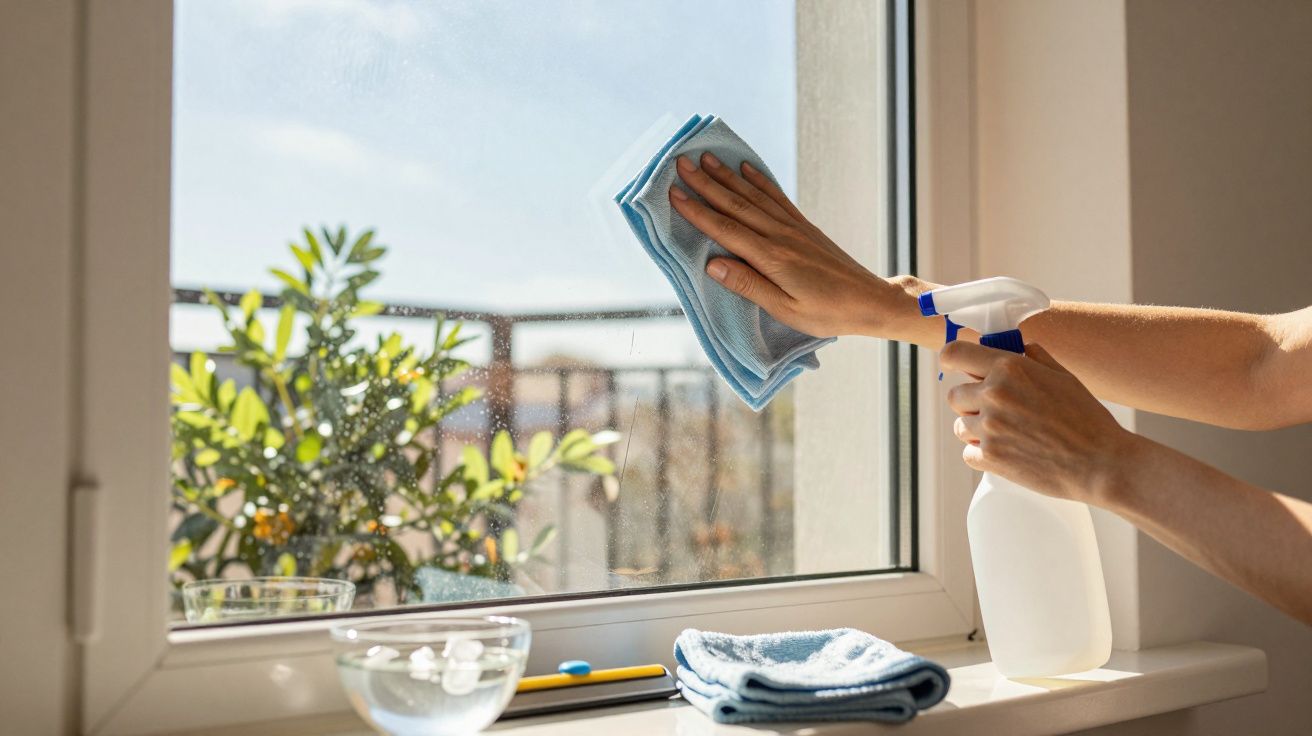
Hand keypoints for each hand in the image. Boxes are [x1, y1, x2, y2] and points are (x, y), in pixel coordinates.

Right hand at [668, 152, 920, 338]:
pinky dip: (760, 181)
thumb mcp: (786, 309)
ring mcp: (793, 228)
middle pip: (736, 205)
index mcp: (772, 258)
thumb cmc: (827, 313)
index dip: (698, 211)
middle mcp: (780, 236)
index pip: (726, 230)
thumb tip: (712, 264)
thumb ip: (748, 285)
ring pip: (754, 196)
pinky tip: (746, 169)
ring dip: (727, 176)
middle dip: (706, 184)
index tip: (674, 193)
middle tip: (681, 164)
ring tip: (705, 158)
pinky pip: (777, 197)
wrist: (869, 301)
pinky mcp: (804, 227)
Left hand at [940, 340, 1132, 505]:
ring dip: (977, 430)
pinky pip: (968, 453)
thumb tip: (1017, 347)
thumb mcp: (1064, 377)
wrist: (1100, 463)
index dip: (952, 360)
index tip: (957, 368)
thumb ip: (1034, 358)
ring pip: (960, 426)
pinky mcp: (990, 457)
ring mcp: (989, 427)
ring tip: (1008, 434)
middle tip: (997, 411)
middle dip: (970, 402)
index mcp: (1009, 368)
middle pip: (954, 395)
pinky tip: (1008, 452)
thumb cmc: (1087, 420)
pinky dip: (983, 455)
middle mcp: (994, 394)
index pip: (953, 353)